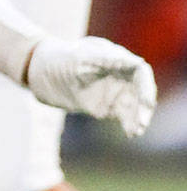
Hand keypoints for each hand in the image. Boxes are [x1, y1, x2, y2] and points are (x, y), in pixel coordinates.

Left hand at [27, 36, 156, 136]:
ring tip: (137, 131)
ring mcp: (116, 89)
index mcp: (115, 58)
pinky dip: (130, 124)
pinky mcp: (110, 105)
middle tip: (143, 121)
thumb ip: (102, 60)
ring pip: (136, 105)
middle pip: (142, 90)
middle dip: (144, 105)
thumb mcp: (77, 57)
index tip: (147, 100)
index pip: (139, 70)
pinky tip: (131, 133)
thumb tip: (136, 62)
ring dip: (139, 118)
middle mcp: (121, 74)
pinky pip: (125, 116)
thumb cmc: (59, 59)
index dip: (146, 85)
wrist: (42, 73)